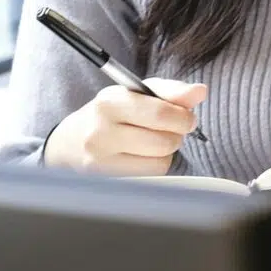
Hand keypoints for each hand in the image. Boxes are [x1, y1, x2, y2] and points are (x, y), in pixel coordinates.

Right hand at [42, 78, 206, 174]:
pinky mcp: (107, 180)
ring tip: (153, 142)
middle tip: (170, 130)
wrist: (70, 143)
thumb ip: (170, 90)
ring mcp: (100, 160)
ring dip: (166, 151)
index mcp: (109, 102)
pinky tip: (142, 156)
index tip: (187, 118)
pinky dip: (155, 165)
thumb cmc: (112, 114)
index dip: (183, 117)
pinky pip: (151, 176)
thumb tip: (201, 92)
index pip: (160, 113)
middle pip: (164, 141)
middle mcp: (100, 132)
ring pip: (161, 161)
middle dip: (177, 134)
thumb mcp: (136, 93)